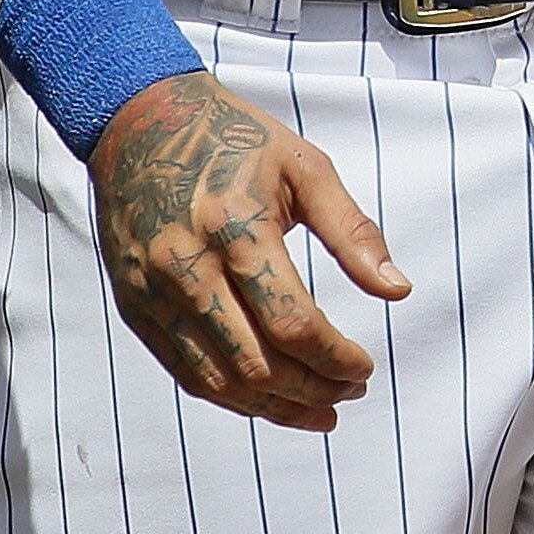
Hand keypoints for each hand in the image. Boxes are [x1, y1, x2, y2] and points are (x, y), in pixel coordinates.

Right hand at [88, 71, 405, 429]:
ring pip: (218, 380)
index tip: (365, 367)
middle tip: (351, 391)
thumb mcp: (307, 167)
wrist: (140, 121)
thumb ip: (353, 231)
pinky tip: (267, 398)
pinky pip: (183, 371)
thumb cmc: (234, 139)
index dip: (336, 358)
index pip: (293, 323)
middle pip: (257, 362)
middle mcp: (189, 267)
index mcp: (237, 227)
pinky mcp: (134, 306)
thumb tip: (398, 290)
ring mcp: (154, 292)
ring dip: (274, 408)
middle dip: (313, 389)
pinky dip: (230, 396)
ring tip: (319, 411)